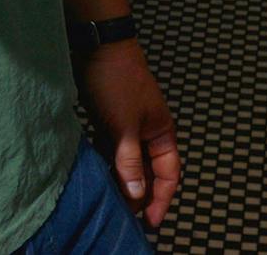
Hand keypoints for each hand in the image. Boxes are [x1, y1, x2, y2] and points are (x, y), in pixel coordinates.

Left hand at [76, 42, 178, 227]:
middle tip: (126, 215)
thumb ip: (129, 161)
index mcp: (162, 132)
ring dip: (122, 179)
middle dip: (140, 193)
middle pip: (148, 170)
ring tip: (111, 200)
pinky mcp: (109, 118)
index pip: (168, 174)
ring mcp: (129, 125)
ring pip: (129, 161)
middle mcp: (148, 130)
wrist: (97, 44)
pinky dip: (108, 163)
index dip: (161, 199)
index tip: (151, 222)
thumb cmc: (117, 79)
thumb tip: (136, 194)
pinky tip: (98, 174)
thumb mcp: (124, 126)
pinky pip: (112, 150)